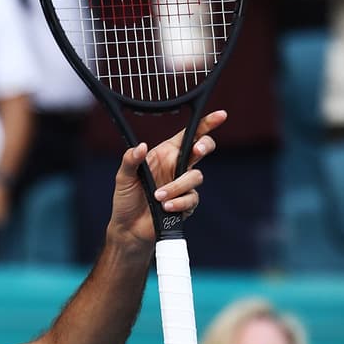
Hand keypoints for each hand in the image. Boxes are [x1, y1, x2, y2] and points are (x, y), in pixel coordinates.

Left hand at [106, 109, 224, 248]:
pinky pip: (191, 198)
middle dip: (204, 146)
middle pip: (201, 149)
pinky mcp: (187, 203)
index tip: (220, 115)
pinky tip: (165, 207)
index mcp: (164, 155)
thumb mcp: (123, 177)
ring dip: (177, 187)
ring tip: (158, 197)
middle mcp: (176, 167)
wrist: (129, 228)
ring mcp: (183, 185)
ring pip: (195, 177)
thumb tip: (140, 146)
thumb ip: (130, 160)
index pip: (187, 136)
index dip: (205, 124)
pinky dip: (178, 203)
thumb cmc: (126, 200)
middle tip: (197, 150)